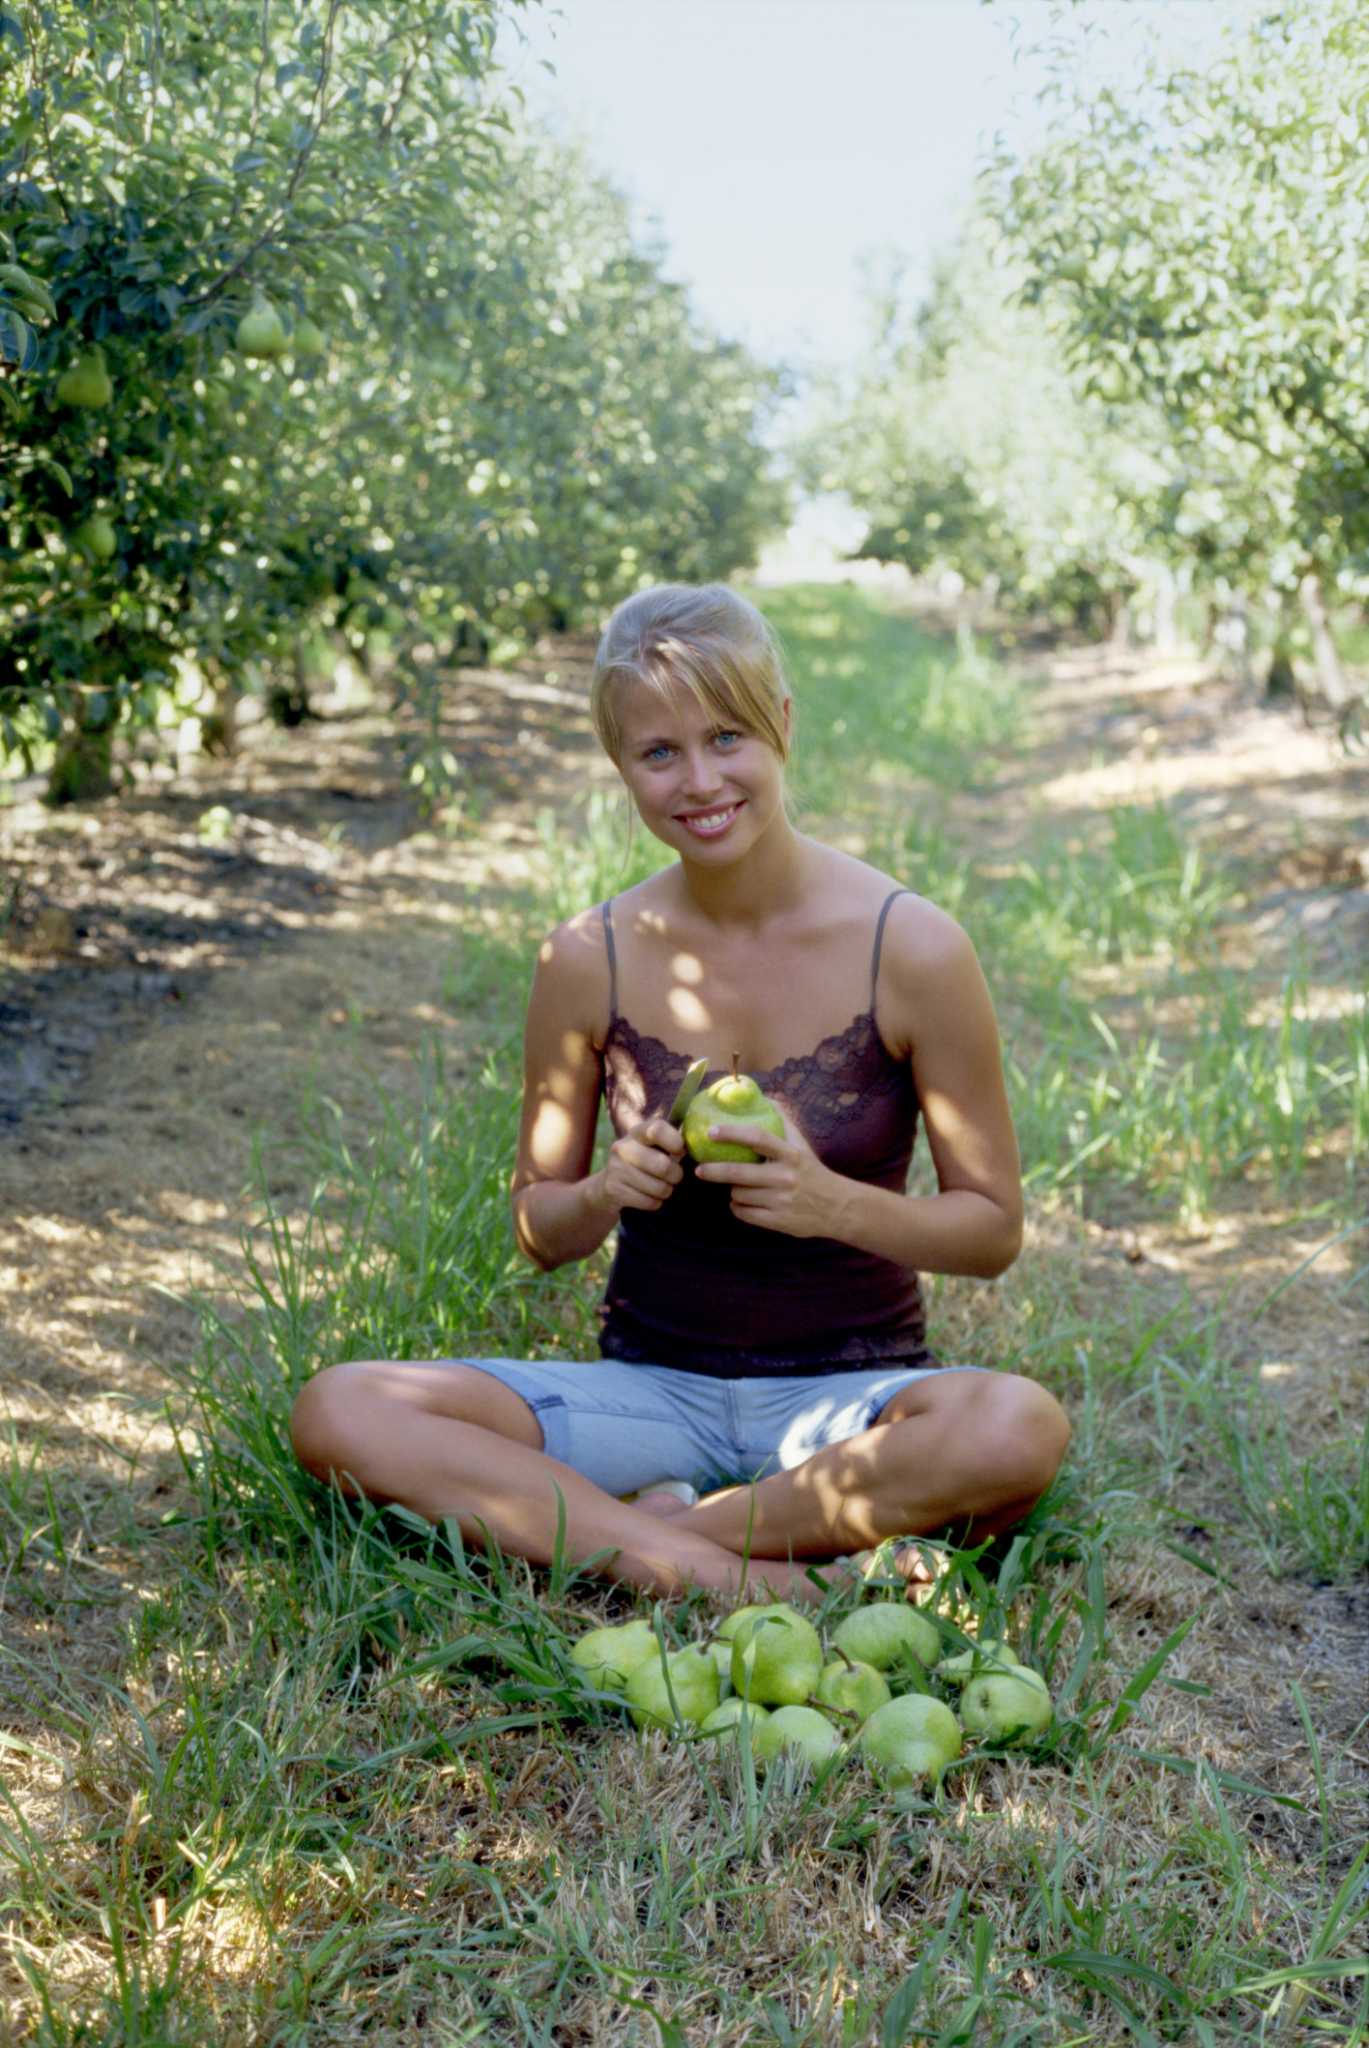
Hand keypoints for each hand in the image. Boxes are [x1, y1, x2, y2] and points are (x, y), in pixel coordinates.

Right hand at [599, 1115, 684, 1215]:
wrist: (608, 1184)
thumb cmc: (642, 1161)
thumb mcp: (652, 1146)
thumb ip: (672, 1143)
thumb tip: (697, 1146)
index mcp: (637, 1132)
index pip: (657, 1129)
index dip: (674, 1141)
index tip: (680, 1151)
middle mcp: (623, 1147)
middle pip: (663, 1165)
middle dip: (676, 1175)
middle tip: (675, 1176)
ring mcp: (616, 1169)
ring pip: (658, 1188)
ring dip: (666, 1191)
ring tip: (662, 1187)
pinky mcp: (613, 1189)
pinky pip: (648, 1202)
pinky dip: (655, 1203)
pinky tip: (650, 1197)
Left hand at [694, 1115, 840, 1237]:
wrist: (837, 1206)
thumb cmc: (811, 1170)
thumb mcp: (800, 1144)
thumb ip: (781, 1120)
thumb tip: (760, 1096)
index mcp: (790, 1154)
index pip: (757, 1138)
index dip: (731, 1133)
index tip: (711, 1131)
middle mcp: (786, 1176)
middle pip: (739, 1172)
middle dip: (714, 1171)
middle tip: (699, 1170)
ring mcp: (781, 1200)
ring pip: (738, 1194)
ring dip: (734, 1191)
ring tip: (741, 1187)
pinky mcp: (778, 1221)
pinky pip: (743, 1213)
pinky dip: (738, 1207)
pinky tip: (744, 1202)